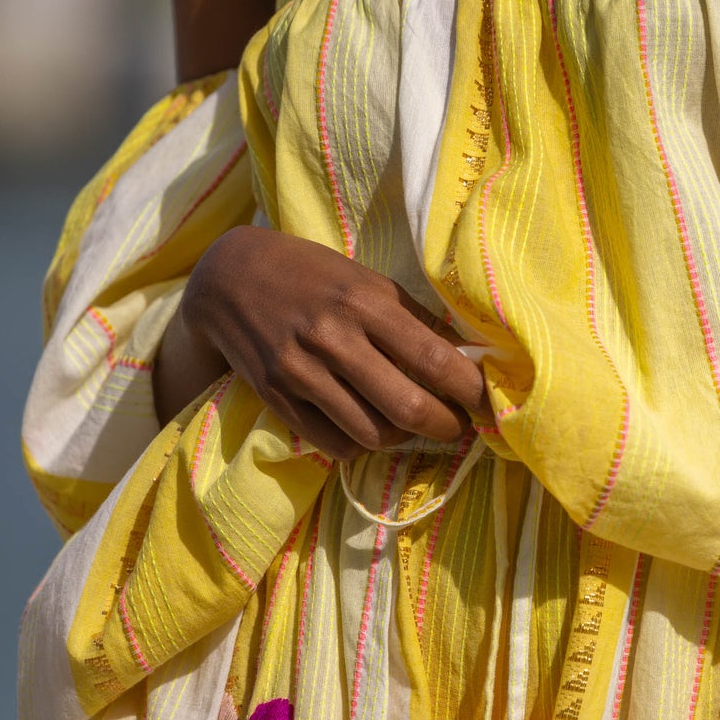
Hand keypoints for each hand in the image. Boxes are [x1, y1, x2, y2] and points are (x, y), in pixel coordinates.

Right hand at [166, 225, 486, 457]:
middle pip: (408, 408)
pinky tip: (367, 426)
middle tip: (458, 426)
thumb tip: (467, 356)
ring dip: (402, 438)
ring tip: (409, 425)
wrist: (229, 276)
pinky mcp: (276, 397)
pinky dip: (360, 444)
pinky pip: (334, 443)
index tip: (490, 404)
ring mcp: (301, 371)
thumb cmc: (313, 275)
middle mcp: (333, 337)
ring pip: (373, 434)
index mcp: (365, 301)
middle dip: (446, 426)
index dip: (472, 391)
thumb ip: (411, 317)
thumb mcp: (365, 280)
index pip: (435, 358)